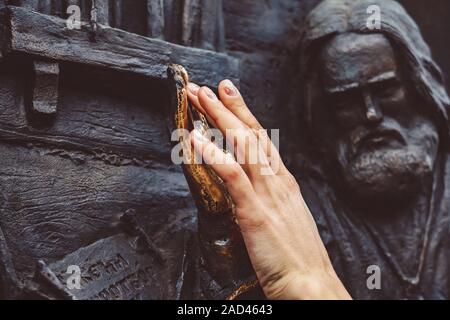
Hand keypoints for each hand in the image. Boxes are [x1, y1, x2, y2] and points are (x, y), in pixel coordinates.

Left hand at [186, 80, 350, 299]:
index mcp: (284, 183)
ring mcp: (268, 194)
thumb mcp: (286, 221)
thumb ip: (271, 202)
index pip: (263, 140)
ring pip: (243, 145)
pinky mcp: (256, 212)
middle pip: (252, 134)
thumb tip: (253, 193)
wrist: (312, 286)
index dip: (245, 115)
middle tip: (208, 86)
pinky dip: (213, 154)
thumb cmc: (298, 259)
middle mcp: (278, 182)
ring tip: (200, 96)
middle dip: (228, 107)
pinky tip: (195, 138)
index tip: (230, 96)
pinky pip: (232, 176)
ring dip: (219, 118)